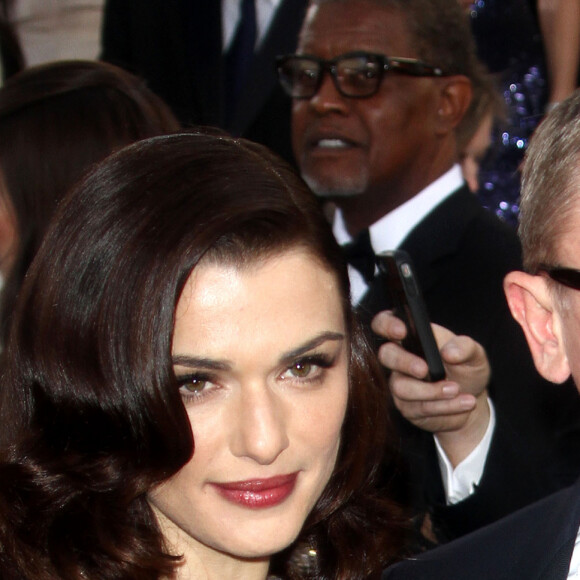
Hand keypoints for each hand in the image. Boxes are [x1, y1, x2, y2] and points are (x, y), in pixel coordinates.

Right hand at [371, 310, 490, 465]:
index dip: (387, 325)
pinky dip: (444, 406)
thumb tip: (448, 353)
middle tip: (425, 369)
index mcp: (411, 337)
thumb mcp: (474, 354)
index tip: (402, 331)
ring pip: (402, 388)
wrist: (472, 399)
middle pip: (386, 355)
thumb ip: (465, 348)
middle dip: (404, 362)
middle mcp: (400, 359)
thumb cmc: (466, 369)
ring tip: (456, 389)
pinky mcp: (407, 407)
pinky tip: (463, 403)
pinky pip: (419, 408)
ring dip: (431, 391)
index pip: (384, 323)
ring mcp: (400, 384)